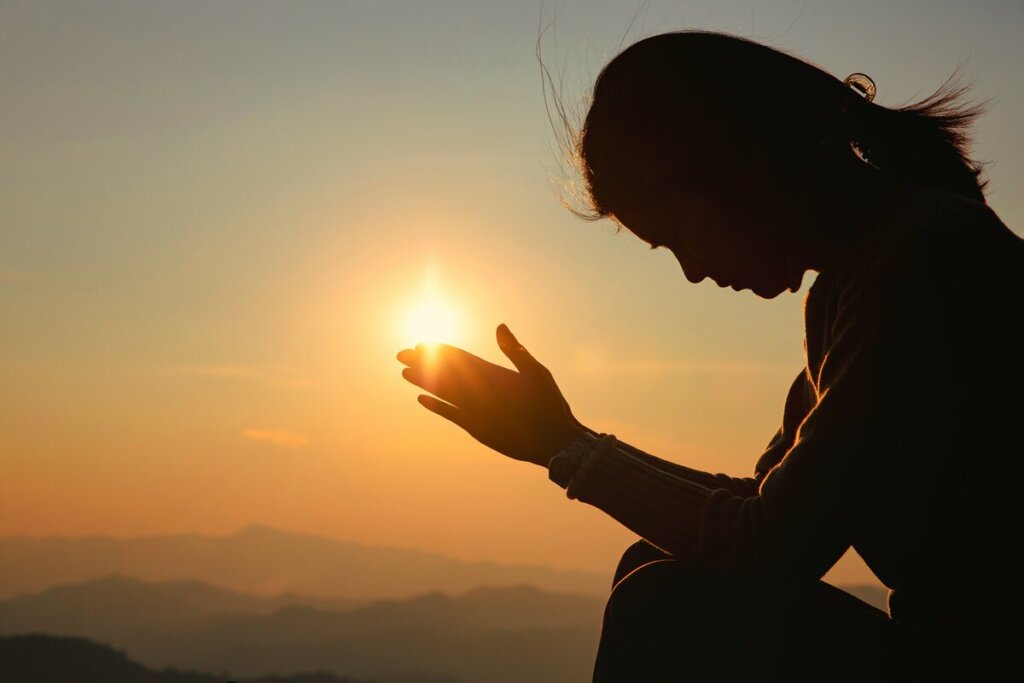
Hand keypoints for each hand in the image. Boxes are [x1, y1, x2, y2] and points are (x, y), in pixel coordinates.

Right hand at [396, 324, 585, 466]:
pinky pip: (450, 414)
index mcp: (492, 373)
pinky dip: (437, 407)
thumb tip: (500, 326)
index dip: (441, 350)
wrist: (554, 438)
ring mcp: (475, 407)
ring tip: (405, 372)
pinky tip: (421, 400)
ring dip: (425, 381)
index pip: (460, 358)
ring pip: (444, 391)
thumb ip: (515, 351)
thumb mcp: (535, 373)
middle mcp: (480, 388)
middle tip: (402, 353)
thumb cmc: (549, 404)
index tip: (423, 343)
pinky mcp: (475, 426)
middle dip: (425, 362)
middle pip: (446, 372)